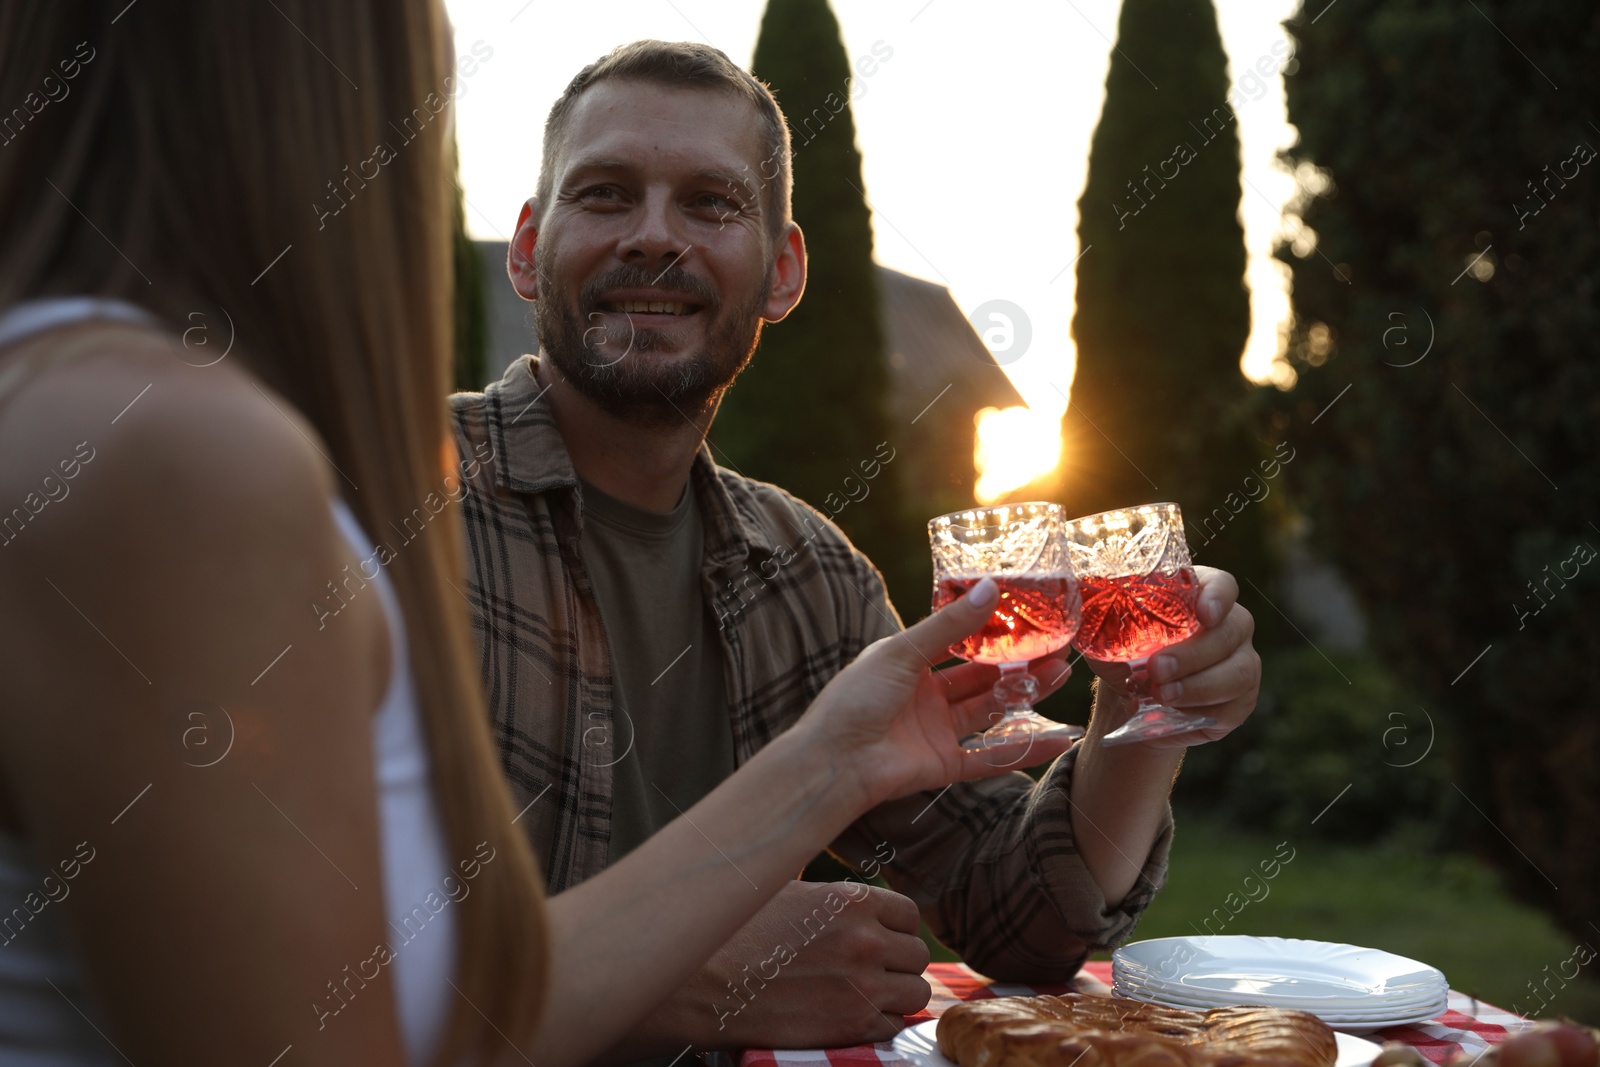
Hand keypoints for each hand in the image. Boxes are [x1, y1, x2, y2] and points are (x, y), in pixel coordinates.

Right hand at [667, 880, 932, 1047]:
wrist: (707, 984)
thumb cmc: (739, 933)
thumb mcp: (791, 892)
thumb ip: (835, 899)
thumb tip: (856, 904)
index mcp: (853, 900)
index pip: (909, 914)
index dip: (896, 928)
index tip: (882, 938)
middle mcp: (866, 940)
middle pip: (916, 955)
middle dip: (898, 963)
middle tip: (872, 969)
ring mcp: (863, 986)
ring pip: (915, 992)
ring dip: (896, 995)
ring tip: (867, 994)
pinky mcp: (853, 1026)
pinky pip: (894, 1026)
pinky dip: (880, 1023)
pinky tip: (851, 1014)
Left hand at [795, 578, 1075, 807]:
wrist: (833, 762)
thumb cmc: (854, 700)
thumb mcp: (901, 652)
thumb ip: (949, 626)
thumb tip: (991, 587)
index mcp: (909, 663)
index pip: (959, 643)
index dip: (992, 632)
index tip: (1027, 618)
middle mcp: (926, 696)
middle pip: (982, 677)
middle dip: (1019, 663)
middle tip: (1056, 646)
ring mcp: (937, 730)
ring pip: (991, 710)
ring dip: (1025, 695)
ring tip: (1062, 673)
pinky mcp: (945, 764)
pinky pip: (991, 756)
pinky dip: (1023, 749)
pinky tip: (1056, 739)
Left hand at [1083, 566, 1259, 748]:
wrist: (1135, 702)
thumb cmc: (1126, 657)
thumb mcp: (1111, 639)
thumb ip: (1105, 628)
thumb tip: (1090, 621)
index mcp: (1201, 596)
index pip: (1223, 585)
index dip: (1217, 596)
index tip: (1202, 613)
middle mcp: (1231, 625)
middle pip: (1230, 631)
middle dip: (1192, 653)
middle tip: (1156, 669)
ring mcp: (1242, 662)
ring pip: (1238, 671)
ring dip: (1198, 686)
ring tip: (1161, 695)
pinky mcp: (1241, 700)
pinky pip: (1232, 705)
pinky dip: (1200, 709)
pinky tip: (1174, 711)